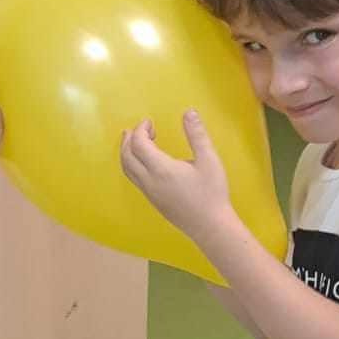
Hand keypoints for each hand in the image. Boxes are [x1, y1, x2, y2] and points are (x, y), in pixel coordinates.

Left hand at [119, 109, 231, 241]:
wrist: (210, 226)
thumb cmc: (212, 194)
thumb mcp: (208, 160)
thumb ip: (197, 134)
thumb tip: (189, 112)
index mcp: (161, 169)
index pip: (139, 144)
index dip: (140, 129)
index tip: (149, 121)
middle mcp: (150, 182)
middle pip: (126, 156)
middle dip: (128, 139)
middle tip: (137, 128)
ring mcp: (149, 193)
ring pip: (127, 169)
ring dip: (126, 152)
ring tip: (131, 140)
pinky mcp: (153, 201)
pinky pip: (134, 179)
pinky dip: (132, 164)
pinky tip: (143, 161)